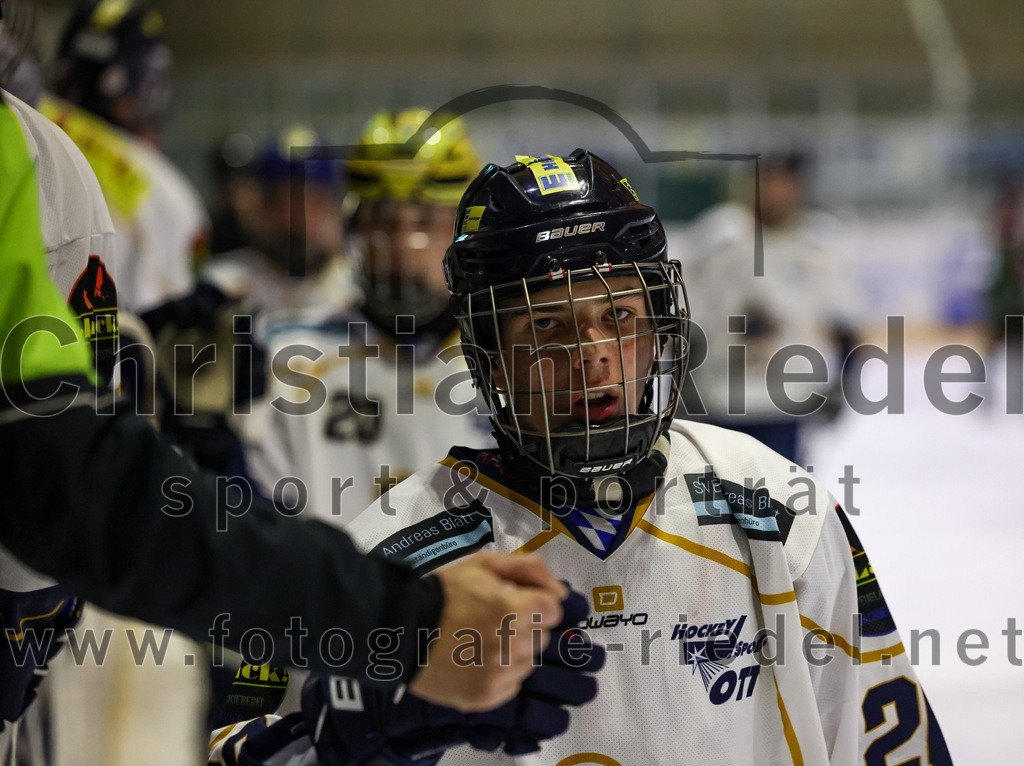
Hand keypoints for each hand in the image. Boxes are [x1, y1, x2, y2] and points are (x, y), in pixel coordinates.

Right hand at [302, 587, 603, 765]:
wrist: (399, 627)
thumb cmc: (444, 591)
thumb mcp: (484, 563)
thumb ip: (529, 568)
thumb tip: (561, 590)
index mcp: (517, 609)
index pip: (553, 609)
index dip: (533, 601)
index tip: (512, 600)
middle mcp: (514, 646)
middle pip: (541, 637)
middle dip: (524, 626)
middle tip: (491, 619)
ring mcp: (500, 676)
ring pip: (528, 663)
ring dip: (514, 652)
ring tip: (480, 641)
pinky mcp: (485, 698)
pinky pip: (511, 686)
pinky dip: (499, 675)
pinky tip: (474, 660)